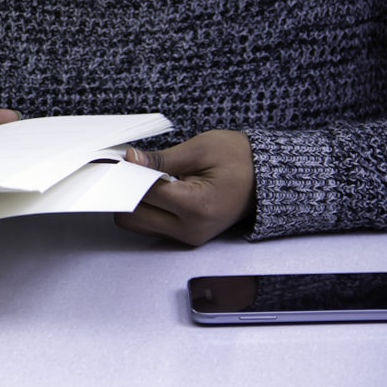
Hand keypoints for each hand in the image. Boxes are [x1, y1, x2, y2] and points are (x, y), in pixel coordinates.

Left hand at [115, 130, 255, 245]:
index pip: (143, 193)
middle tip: (128, 168)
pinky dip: (145, 207)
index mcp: (196, 206)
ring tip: (144, 177)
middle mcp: (190, 229)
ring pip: (137, 224)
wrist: (267, 177)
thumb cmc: (241, 159)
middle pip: (132, 216)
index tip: (120, 159)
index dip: (127, 174)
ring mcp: (188, 236)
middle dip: (125, 190)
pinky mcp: (185, 236)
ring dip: (133, 201)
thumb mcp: (201, 149)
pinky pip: (150, 225)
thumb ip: (161, 158)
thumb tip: (131, 160)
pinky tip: (153, 188)